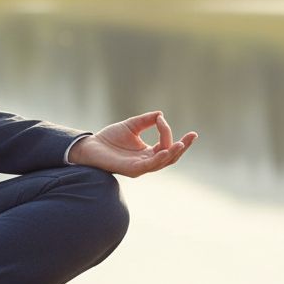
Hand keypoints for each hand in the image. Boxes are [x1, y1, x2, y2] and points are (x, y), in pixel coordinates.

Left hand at [71, 111, 196, 178]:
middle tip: (192, 136)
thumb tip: (160, 114)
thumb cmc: (109, 138)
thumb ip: (145, 121)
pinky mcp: (132, 170)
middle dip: (182, 147)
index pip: (166, 145)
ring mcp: (140, 167)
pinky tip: (164, 151)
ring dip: (173, 153)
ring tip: (181, 144)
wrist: (90, 146)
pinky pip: (149, 166)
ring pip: (162, 162)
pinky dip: (158, 159)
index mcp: (148, 152)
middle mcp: (147, 161)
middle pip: (171, 157)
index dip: (167, 131)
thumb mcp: (131, 126)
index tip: (161, 119)